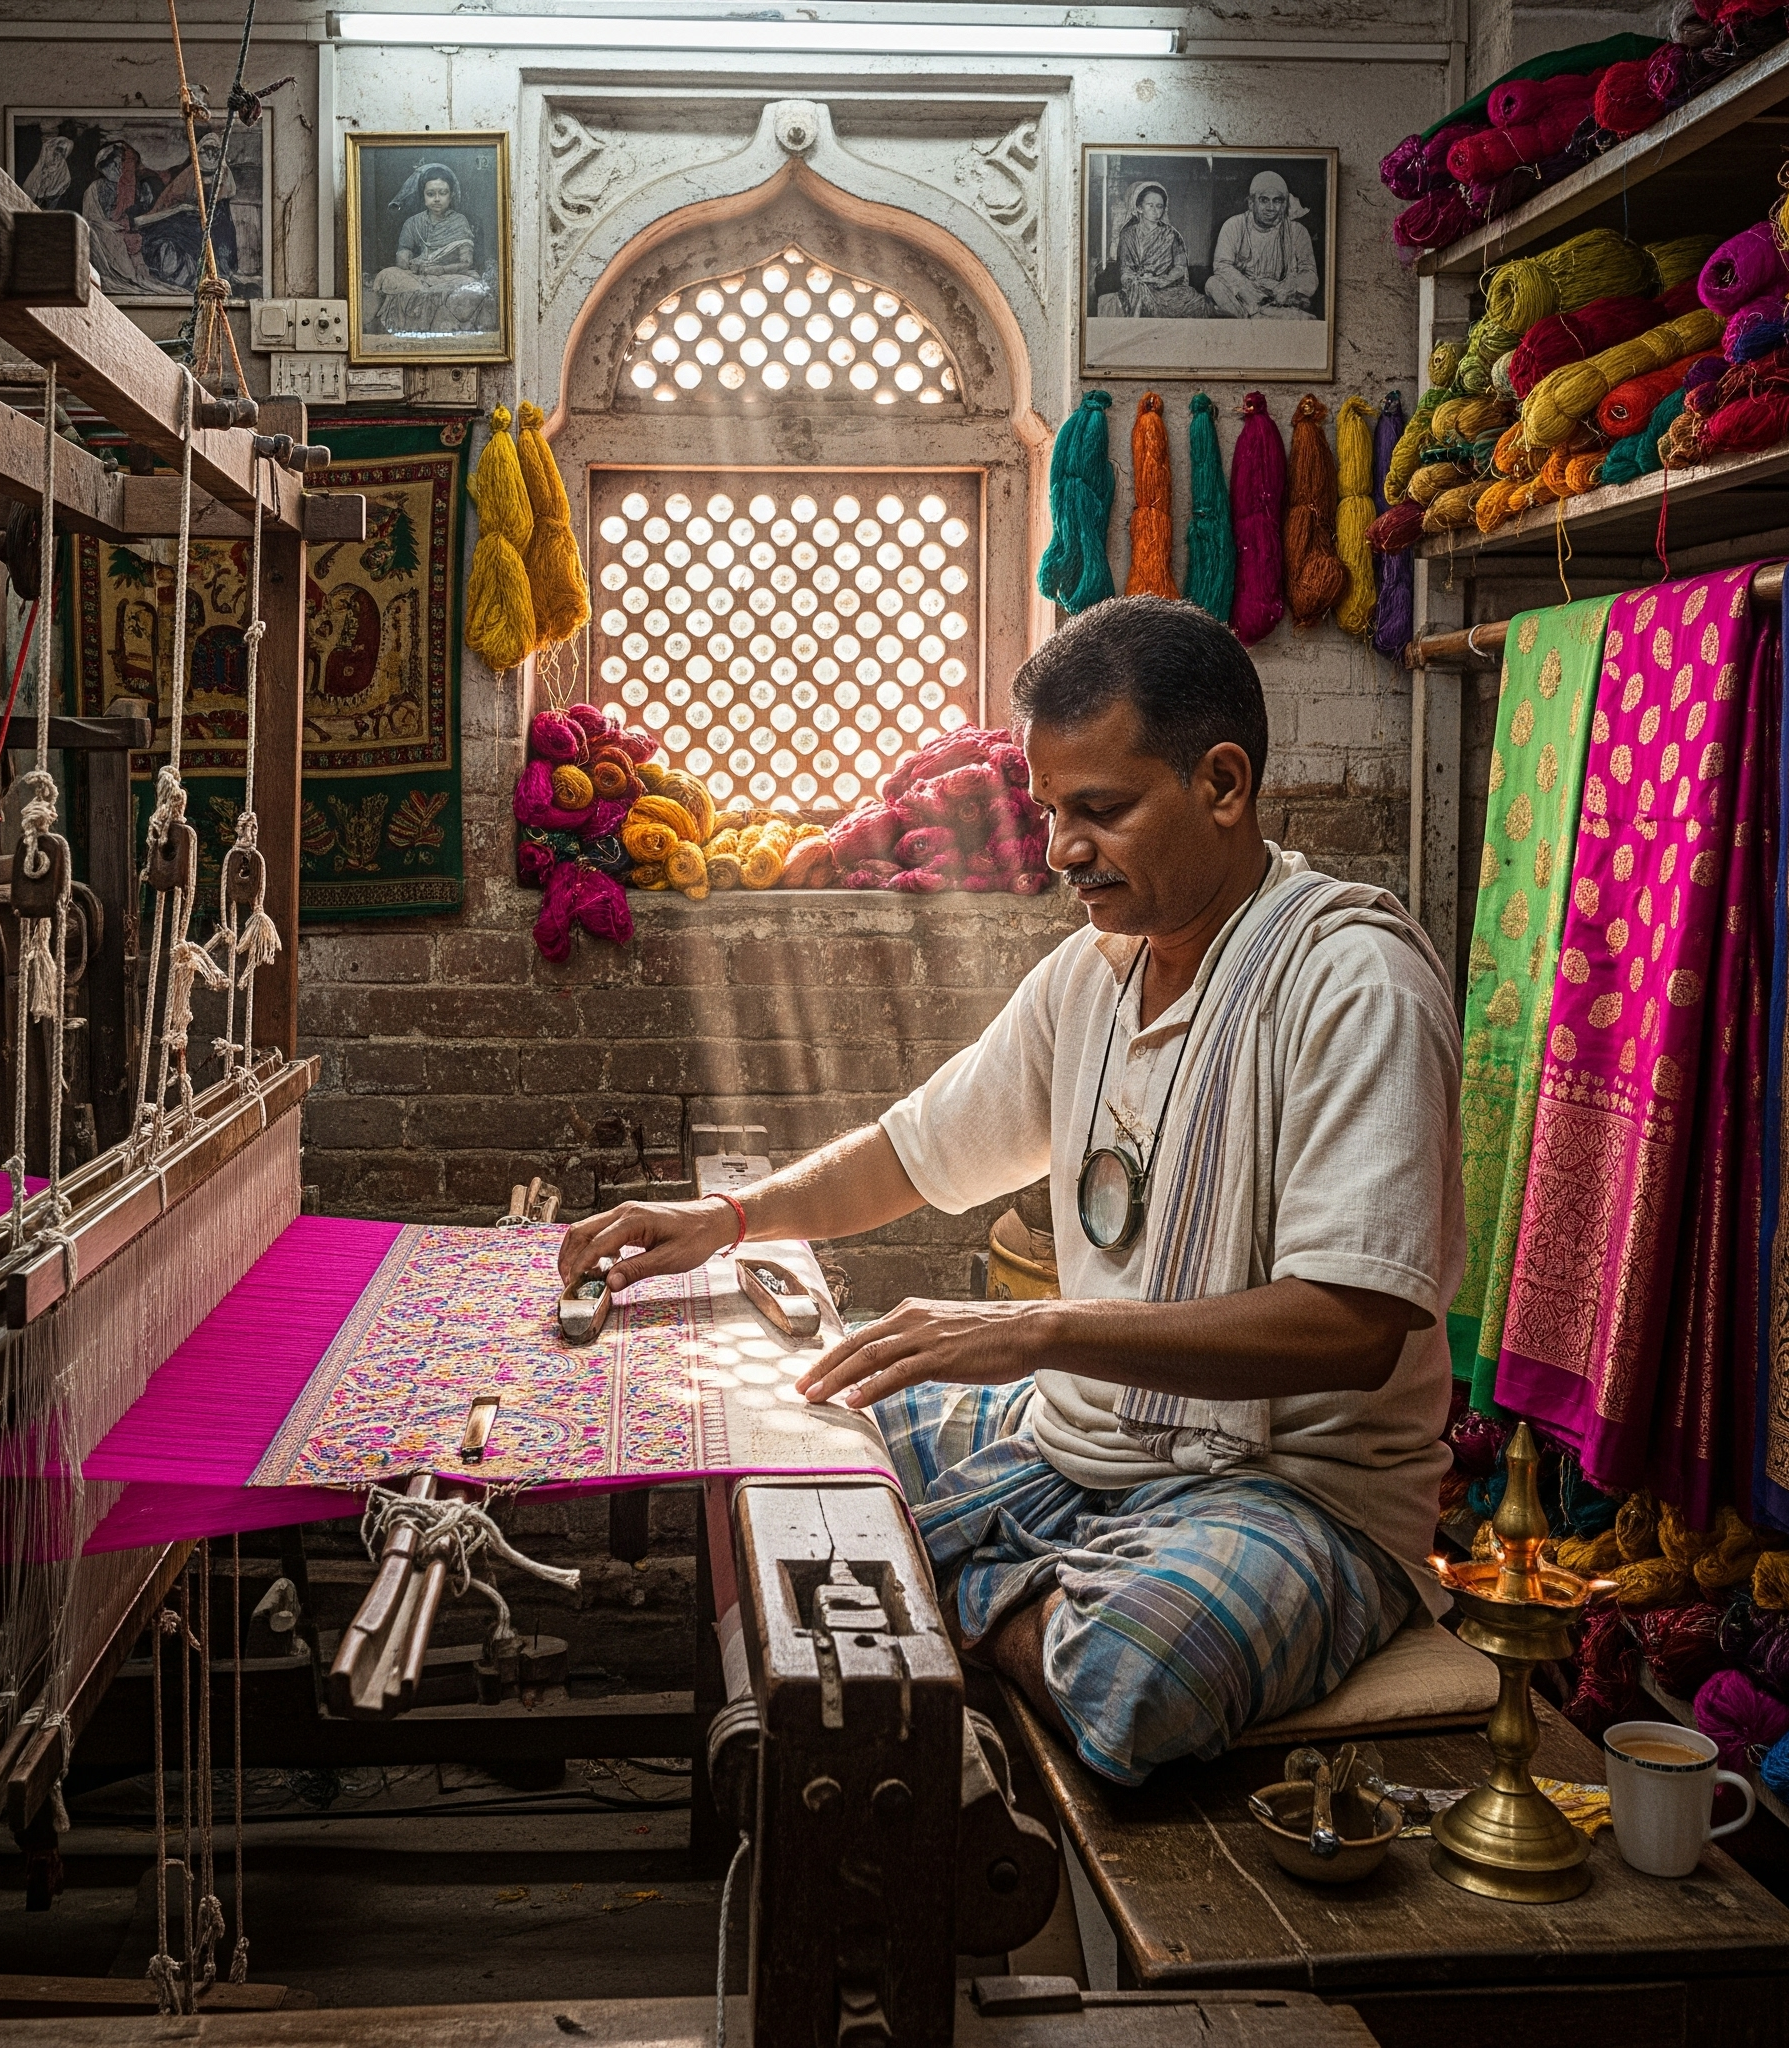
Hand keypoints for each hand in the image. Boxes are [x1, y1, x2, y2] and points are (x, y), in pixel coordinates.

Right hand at [557, 1196, 736, 1293]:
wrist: (712, 1221)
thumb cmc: (695, 1237)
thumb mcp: (669, 1259)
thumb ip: (637, 1270)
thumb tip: (609, 1284)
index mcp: (633, 1220)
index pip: (596, 1244)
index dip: (580, 1266)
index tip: (572, 1285)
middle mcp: (624, 1212)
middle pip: (582, 1231)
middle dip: (569, 1257)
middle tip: (566, 1283)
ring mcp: (624, 1214)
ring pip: (587, 1230)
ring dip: (576, 1252)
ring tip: (574, 1277)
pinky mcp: (628, 1220)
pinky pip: (600, 1232)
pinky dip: (590, 1248)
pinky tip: (594, 1267)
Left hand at [795, 1297, 1049, 1408]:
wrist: (1028, 1329)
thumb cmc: (992, 1335)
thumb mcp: (945, 1332)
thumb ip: (918, 1343)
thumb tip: (897, 1364)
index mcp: (910, 1312)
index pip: (861, 1335)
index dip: (833, 1356)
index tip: (813, 1375)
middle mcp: (911, 1319)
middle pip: (855, 1344)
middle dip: (824, 1368)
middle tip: (800, 1390)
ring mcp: (924, 1337)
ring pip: (869, 1357)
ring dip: (837, 1378)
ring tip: (815, 1398)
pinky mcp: (940, 1356)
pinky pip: (897, 1373)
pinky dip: (871, 1387)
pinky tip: (854, 1402)